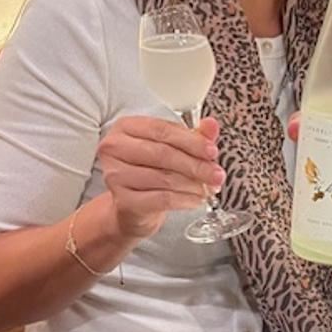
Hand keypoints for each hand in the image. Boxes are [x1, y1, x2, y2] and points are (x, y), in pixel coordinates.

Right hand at [98, 116, 223, 239]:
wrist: (134, 206)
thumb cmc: (151, 170)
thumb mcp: (172, 148)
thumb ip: (193, 135)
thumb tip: (211, 125)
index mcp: (126, 127)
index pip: (162, 130)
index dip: (191, 141)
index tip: (211, 151)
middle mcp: (115, 148)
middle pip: (163, 154)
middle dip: (196, 165)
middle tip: (216, 173)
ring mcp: (115, 175)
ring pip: (164, 177)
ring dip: (193, 184)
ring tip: (209, 188)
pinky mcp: (123, 200)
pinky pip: (162, 199)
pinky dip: (185, 199)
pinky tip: (196, 199)